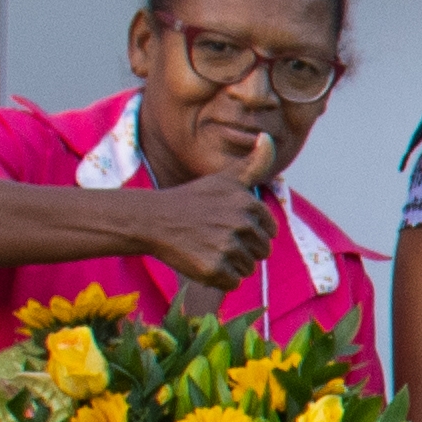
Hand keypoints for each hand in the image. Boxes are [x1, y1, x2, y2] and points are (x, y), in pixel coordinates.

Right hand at [116, 170, 279, 291]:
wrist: (152, 219)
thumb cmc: (192, 199)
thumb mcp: (225, 179)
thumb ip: (254, 164)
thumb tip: (269, 138)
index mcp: (249, 203)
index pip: (270, 230)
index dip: (250, 230)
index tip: (227, 223)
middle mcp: (242, 224)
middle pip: (262, 251)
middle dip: (242, 248)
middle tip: (214, 236)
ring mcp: (227, 247)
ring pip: (248, 268)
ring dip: (230, 263)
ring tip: (206, 246)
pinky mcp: (213, 269)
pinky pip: (233, 283)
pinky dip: (219, 277)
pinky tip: (200, 260)